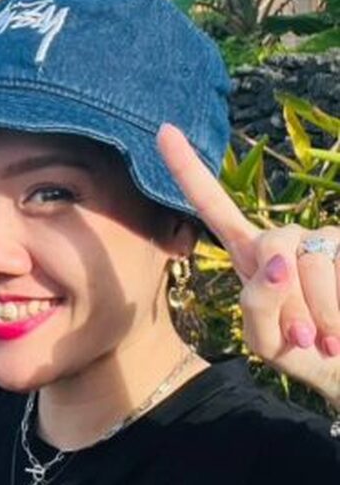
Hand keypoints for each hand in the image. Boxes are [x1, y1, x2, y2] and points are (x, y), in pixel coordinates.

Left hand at [158, 124, 339, 406]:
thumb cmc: (304, 354)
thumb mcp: (266, 340)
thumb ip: (259, 303)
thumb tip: (280, 262)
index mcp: (249, 253)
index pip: (212, 204)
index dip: (187, 168)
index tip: (162, 130)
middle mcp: (285, 238)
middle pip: (271, 244)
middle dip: (285, 299)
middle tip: (300, 338)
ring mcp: (323, 240)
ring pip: (308, 262)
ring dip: (317, 311)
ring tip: (326, 337)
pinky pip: (336, 268)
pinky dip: (335, 311)